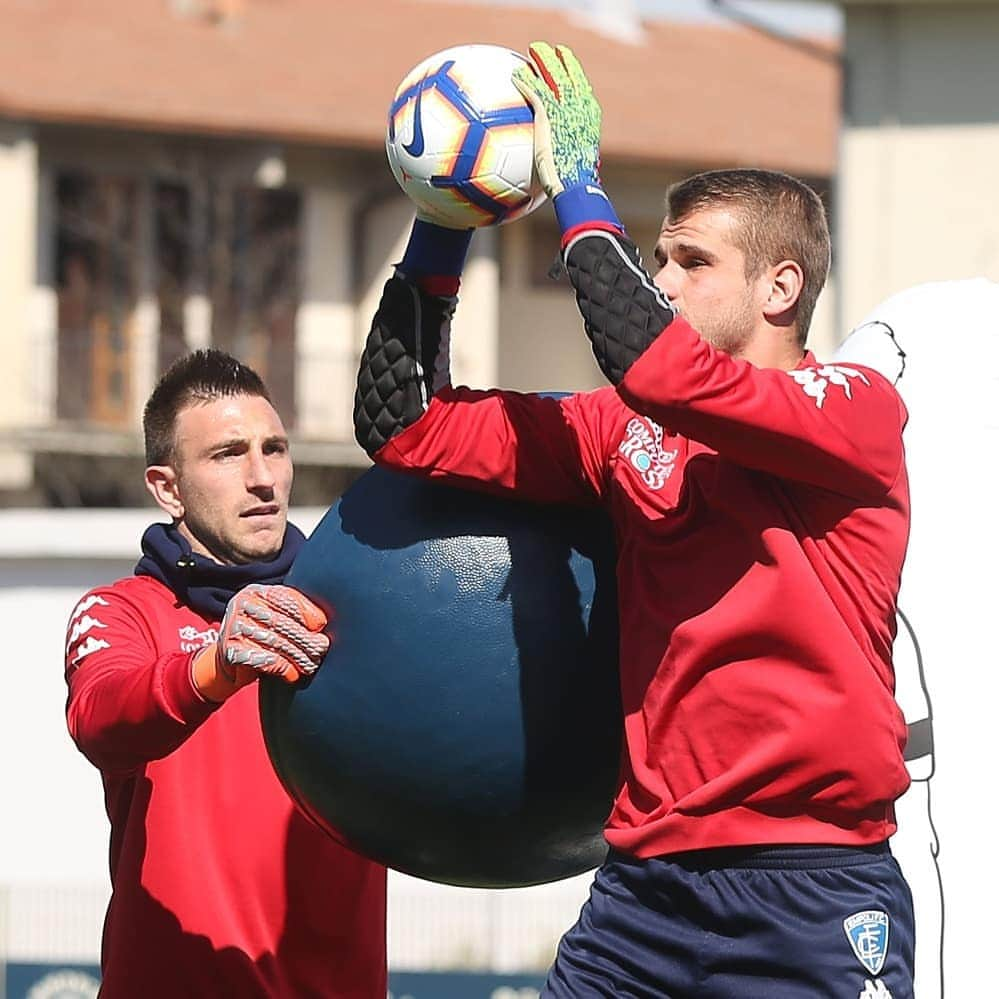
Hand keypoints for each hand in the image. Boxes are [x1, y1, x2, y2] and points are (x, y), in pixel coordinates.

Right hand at [193, 584, 329, 701]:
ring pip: (276, 642)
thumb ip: (295, 610)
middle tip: (322, 647)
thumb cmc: (263, 633)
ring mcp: (234, 627)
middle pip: (281, 622)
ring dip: (299, 656)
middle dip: (306, 637)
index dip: (306, 611)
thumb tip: (321, 622)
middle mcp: (242, 605)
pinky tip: (294, 674)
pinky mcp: (231, 651)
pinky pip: (265, 660)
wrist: (230, 659)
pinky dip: (284, 668)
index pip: (284, 598)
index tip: (321, 625)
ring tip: (313, 663)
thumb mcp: (276, 614)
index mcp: (256, 592)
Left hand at [512, 42, 601, 199]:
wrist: (575, 183)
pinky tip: (514, 75)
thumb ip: (566, 155)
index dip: (574, 75)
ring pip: (553, 74)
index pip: (583, 89)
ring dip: (542, 60)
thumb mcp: (573, 165)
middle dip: (559, 60)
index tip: (566, 67)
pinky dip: (525, 81)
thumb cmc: (575, 183)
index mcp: (589, 116)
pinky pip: (534, 90)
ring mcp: (565, 108)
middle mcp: (580, 106)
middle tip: (548, 51)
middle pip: (570, 74)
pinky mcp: (548, 114)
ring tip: (531, 52)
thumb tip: (559, 168)